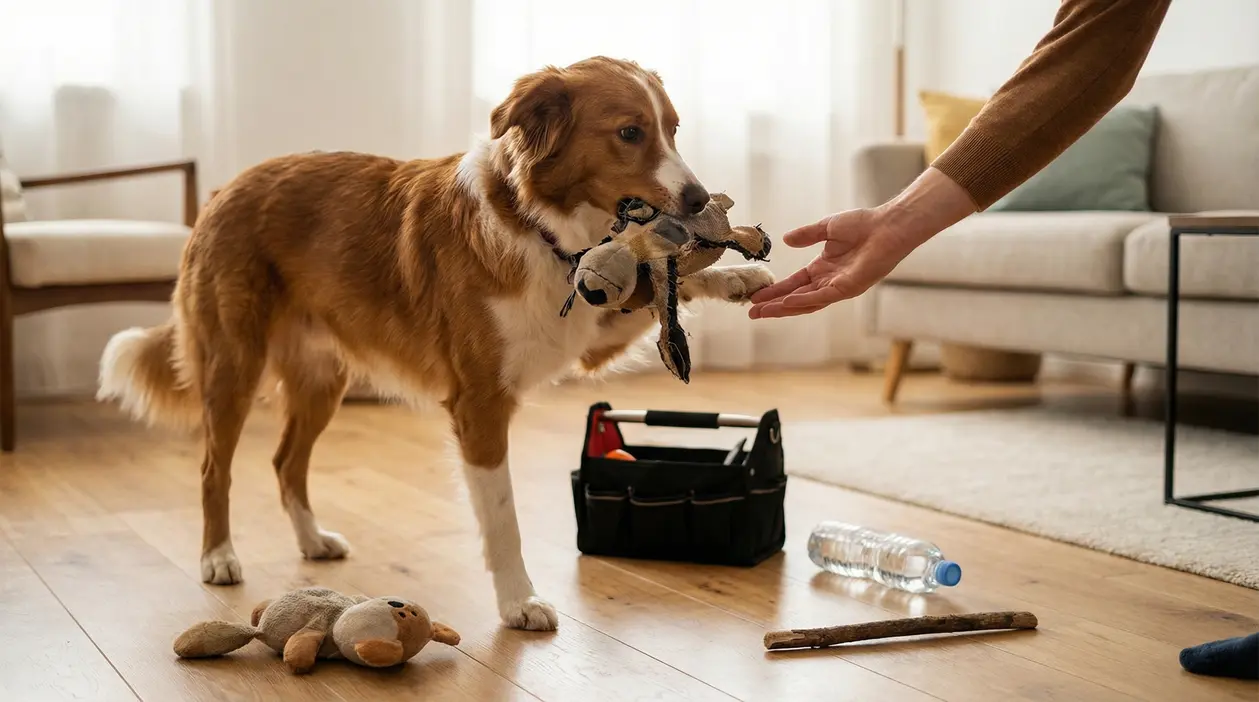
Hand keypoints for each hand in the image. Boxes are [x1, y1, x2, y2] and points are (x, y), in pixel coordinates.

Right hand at [747, 208, 909, 318]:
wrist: (887, 226)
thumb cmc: (864, 224)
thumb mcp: (827, 228)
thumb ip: (807, 235)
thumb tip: (786, 240)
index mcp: (823, 269)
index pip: (794, 284)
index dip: (775, 290)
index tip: (756, 295)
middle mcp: (829, 282)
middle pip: (796, 298)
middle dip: (774, 306)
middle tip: (752, 313)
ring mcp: (838, 287)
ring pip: (806, 303)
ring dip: (784, 308)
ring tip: (763, 312)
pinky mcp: (848, 288)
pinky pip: (822, 297)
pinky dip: (803, 301)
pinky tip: (787, 303)